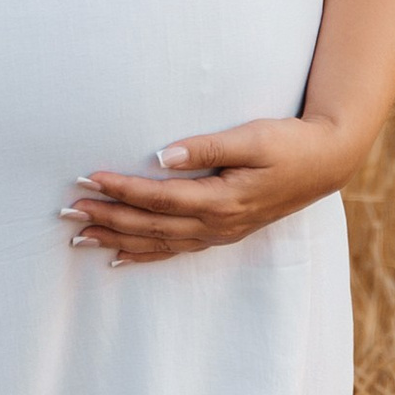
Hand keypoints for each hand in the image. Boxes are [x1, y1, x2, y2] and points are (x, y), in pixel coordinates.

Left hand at [65, 114, 362, 265]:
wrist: (328, 162)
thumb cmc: (290, 143)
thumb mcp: (253, 137)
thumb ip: (208, 147)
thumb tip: (163, 156)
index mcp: (222, 200)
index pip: (159, 198)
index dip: (121, 190)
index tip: (87, 178)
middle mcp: (217, 224)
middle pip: (151, 225)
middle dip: (107, 218)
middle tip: (67, 210)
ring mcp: (220, 233)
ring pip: (158, 242)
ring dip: (117, 238)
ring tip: (78, 236)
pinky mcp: (223, 233)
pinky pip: (175, 251)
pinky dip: (144, 254)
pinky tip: (118, 257)